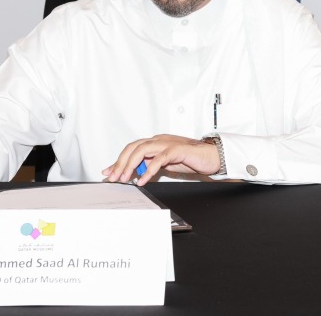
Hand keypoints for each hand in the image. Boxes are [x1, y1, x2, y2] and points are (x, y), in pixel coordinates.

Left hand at [103, 134, 220, 183]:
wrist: (212, 156)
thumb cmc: (190, 159)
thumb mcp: (165, 164)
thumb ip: (150, 165)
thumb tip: (134, 172)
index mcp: (156, 142)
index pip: (132, 148)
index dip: (118, 160)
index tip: (108, 172)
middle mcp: (159, 140)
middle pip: (134, 147)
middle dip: (120, 162)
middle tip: (113, 177)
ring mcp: (167, 143)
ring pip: (142, 150)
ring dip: (131, 165)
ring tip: (125, 178)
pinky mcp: (177, 150)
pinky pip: (159, 159)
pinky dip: (149, 169)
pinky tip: (143, 180)